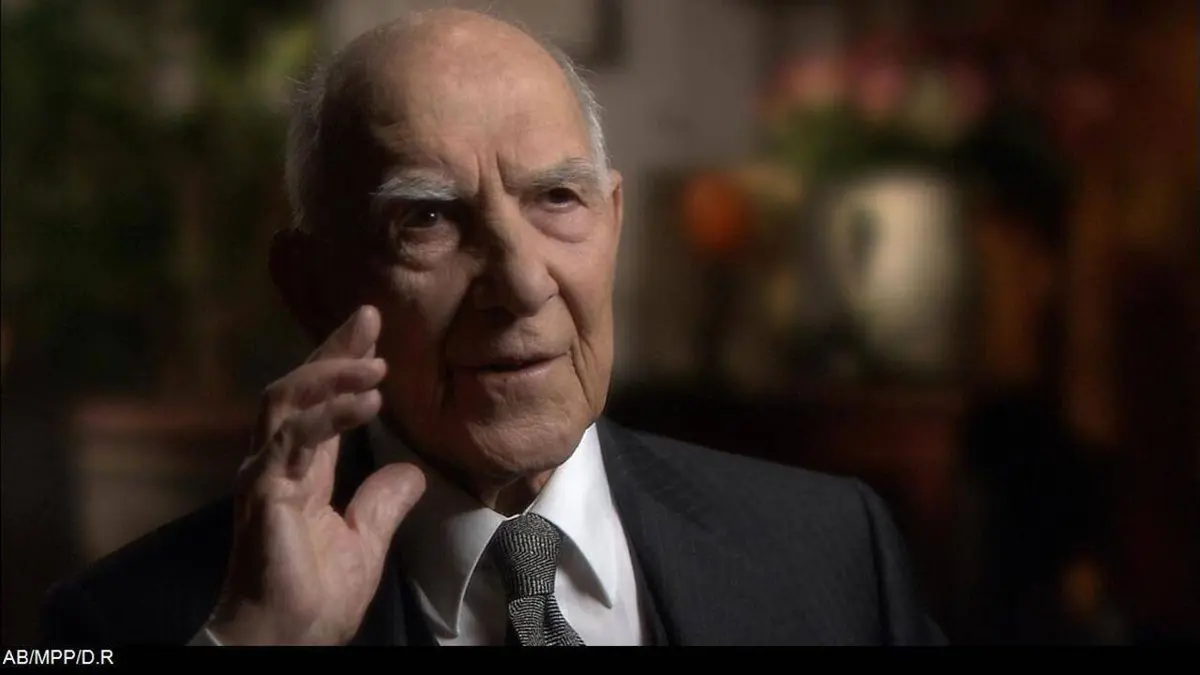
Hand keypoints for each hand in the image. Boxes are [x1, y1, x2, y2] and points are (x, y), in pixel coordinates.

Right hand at [207, 305, 425, 644]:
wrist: (284, 640)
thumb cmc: (313, 598)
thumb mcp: (365, 541)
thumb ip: (384, 502)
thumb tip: (409, 469)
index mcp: (301, 472)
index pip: (320, 403)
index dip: (342, 363)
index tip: (372, 330)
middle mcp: (276, 464)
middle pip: (298, 387)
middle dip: (333, 350)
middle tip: (370, 317)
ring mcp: (266, 475)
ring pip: (287, 400)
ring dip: (332, 374)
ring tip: (377, 362)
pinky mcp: (265, 492)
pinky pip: (294, 439)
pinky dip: (329, 414)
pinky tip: (367, 401)